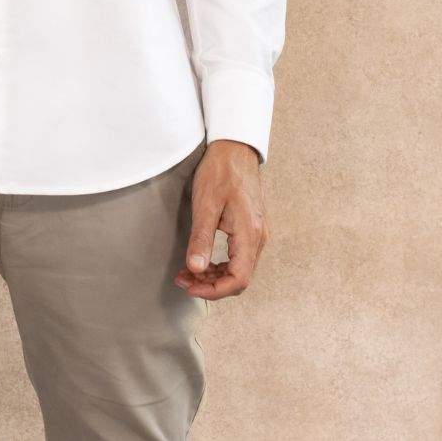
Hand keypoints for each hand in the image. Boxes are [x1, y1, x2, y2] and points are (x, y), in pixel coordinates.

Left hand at [173, 139, 269, 299]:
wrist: (234, 149)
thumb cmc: (221, 172)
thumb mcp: (206, 204)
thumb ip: (201, 238)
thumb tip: (195, 269)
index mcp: (249, 234)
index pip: (238, 279)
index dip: (214, 290)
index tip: (191, 288)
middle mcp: (258, 238)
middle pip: (239, 278)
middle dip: (210, 285)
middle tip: (183, 279)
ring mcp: (256, 233)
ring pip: (239, 269)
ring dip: (214, 276)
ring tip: (189, 272)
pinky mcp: (250, 228)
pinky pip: (239, 257)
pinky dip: (220, 264)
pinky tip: (203, 261)